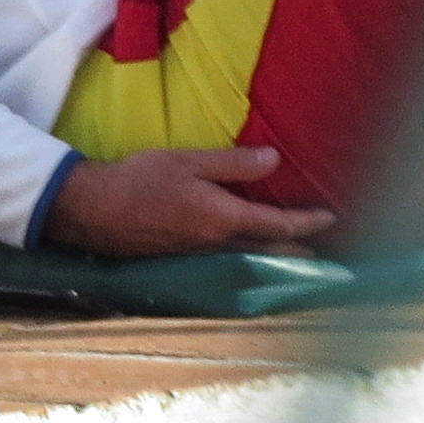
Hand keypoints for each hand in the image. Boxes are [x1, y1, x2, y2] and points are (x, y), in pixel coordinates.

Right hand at [45, 147, 336, 257]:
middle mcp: (215, 245)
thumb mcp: (188, 161)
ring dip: (275, 258)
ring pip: (248, 260)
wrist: (92, 210)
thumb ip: (233, 164)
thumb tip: (274, 161)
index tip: (331, 219)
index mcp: (222, 219)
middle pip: (268, 252)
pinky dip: (248, 258)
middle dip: (299, 254)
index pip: (277, 225)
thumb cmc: (139, 179)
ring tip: (295, 256)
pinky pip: (226, 261)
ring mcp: (197, 256)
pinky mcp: (180, 258)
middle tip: (326, 257)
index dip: (307, 223)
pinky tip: (247, 252)